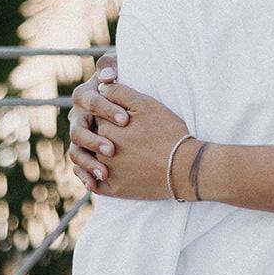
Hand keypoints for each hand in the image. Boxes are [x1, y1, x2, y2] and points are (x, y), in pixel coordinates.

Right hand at [67, 51, 125, 189]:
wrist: (138, 111)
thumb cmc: (130, 85)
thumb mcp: (123, 71)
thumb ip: (112, 66)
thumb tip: (106, 75)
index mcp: (85, 96)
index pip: (90, 101)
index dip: (106, 109)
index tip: (126, 120)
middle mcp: (79, 118)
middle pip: (78, 131)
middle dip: (94, 141)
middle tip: (112, 150)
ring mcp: (81, 138)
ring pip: (76, 152)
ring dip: (88, 163)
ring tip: (104, 172)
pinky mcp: (86, 154)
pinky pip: (79, 168)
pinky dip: (85, 176)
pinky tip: (96, 185)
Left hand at [91, 82, 188, 200]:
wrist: (183, 167)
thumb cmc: (167, 132)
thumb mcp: (146, 104)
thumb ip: (120, 92)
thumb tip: (101, 86)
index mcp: (105, 126)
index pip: (94, 116)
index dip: (104, 114)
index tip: (116, 117)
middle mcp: (99, 149)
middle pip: (92, 138)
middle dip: (99, 135)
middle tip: (115, 135)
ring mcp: (106, 171)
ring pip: (90, 161)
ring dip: (93, 157)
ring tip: (109, 154)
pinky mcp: (114, 189)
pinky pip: (94, 185)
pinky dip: (93, 179)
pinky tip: (100, 175)